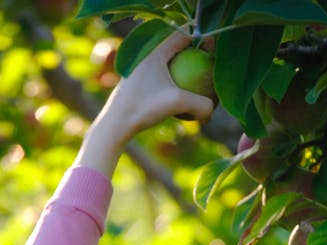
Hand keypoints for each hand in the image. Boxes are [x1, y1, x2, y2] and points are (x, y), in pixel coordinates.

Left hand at [75, 31, 214, 176]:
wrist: (115, 125)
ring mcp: (141, 72)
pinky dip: (173, 91)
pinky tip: (181, 109)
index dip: (202, 42)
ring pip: (170, 69)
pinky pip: (162, 83)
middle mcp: (146, 57)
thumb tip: (212, 110)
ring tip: (196, 96)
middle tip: (208, 76)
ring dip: (185, 78)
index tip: (212, 58)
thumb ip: (201, 104)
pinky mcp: (138, 87)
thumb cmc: (143, 109)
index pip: (184, 35)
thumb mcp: (177, 103)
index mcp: (155, 51)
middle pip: (178, 51)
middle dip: (195, 60)